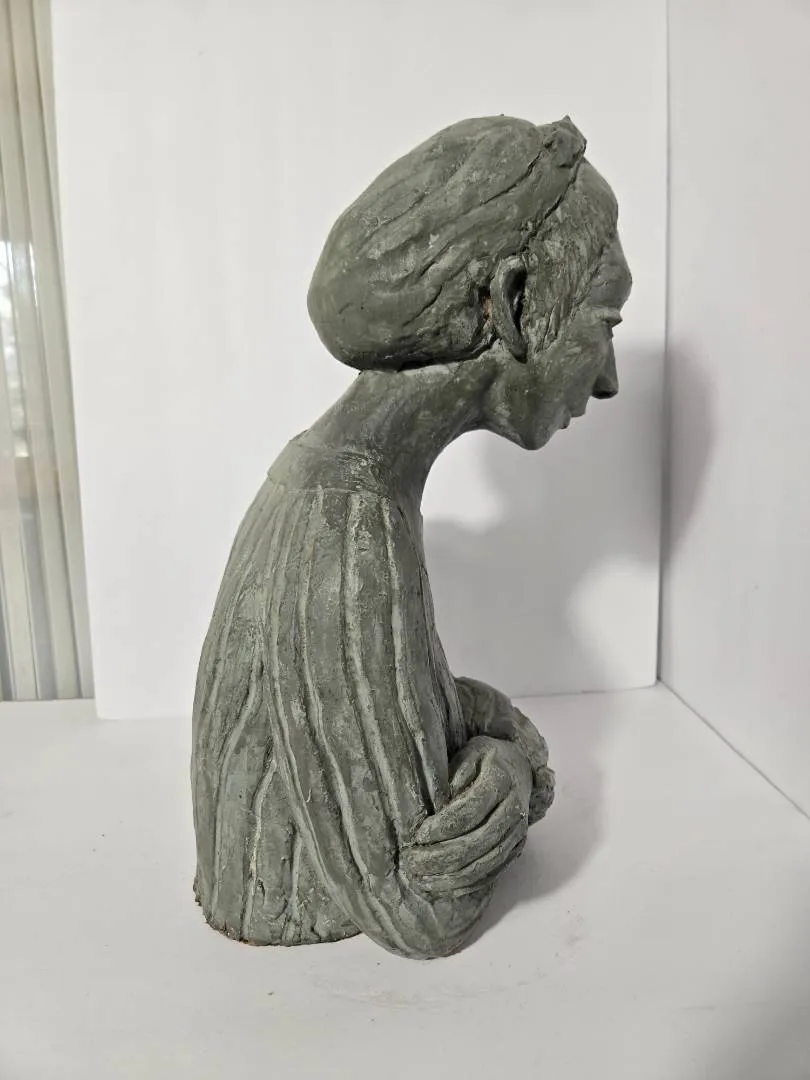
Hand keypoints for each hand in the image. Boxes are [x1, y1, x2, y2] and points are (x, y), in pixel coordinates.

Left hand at [401, 736, 531, 896]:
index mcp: (500, 780)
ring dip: (450, 876)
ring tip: (419, 879)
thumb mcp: (467, 756)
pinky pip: (491, 873)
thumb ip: (453, 777)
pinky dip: (465, 884)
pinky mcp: (516, 850)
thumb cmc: (484, 761)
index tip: (418, 835)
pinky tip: (441, 886)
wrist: (519, 769)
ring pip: (484, 863)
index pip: (470, 810)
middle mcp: (513, 809)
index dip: (443, 826)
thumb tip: (436, 808)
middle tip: (410, 862)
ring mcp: (517, 833)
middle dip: (440, 857)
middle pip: (477, 842)